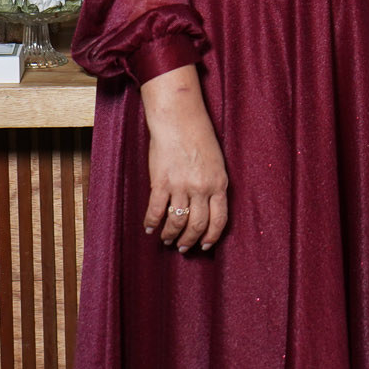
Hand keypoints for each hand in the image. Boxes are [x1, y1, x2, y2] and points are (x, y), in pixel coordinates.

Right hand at [140, 65, 229, 252]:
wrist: (180, 120)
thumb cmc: (199, 138)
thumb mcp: (216, 163)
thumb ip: (214, 185)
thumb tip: (207, 207)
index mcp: (219, 184)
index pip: (219, 219)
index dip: (211, 236)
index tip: (205, 246)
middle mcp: (202, 188)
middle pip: (197, 225)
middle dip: (189, 241)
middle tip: (183, 247)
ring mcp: (181, 186)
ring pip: (176, 221)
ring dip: (170, 235)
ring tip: (166, 239)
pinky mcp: (161, 182)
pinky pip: (155, 210)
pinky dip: (151, 222)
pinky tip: (148, 228)